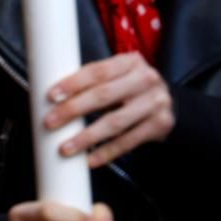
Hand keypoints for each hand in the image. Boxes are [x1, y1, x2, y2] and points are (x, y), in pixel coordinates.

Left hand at [44, 52, 174, 168]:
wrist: (169, 102)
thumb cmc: (133, 87)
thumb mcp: (120, 74)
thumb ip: (96, 81)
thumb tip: (57, 96)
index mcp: (130, 61)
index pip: (97, 71)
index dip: (73, 83)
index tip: (52, 95)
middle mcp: (145, 79)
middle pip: (103, 95)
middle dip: (73, 110)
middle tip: (51, 122)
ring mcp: (155, 103)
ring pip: (114, 122)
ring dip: (87, 137)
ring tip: (67, 147)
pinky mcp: (160, 125)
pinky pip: (128, 141)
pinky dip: (107, 152)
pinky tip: (90, 159)